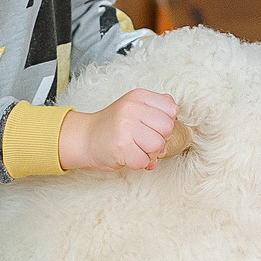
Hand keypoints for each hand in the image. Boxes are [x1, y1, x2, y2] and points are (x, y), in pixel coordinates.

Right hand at [59, 90, 179, 171]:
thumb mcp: (135, 108)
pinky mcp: (121, 146)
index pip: (171, 109)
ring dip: (150, 153)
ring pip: (158, 145)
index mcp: (139, 96)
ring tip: (136, 149)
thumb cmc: (114, 126)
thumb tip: (175, 119)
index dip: (166, 123)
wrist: (85, 138)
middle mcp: (132, 108)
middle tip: (144, 141)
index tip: (152, 127)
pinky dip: (140, 163)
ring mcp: (126, 127)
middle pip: (167, 128)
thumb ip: (157, 110)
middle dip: (160, 139)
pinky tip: (128, 156)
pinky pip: (145, 161)